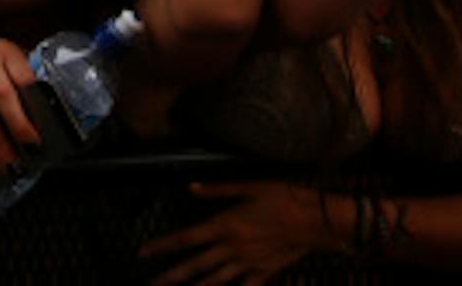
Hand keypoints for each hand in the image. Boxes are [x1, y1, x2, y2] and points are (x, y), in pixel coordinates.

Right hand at [0, 30, 41, 170]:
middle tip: (30, 151)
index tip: (41, 130)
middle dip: (18, 128)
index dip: (35, 107)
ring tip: (8, 164)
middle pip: (4, 97)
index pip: (24, 78)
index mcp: (4, 51)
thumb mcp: (0, 55)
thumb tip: (42, 114)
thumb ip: (18, 75)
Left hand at [142, 180, 330, 285]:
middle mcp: (233, 247)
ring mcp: (249, 263)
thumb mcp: (249, 186)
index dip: (163, 246)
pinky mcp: (265, 273)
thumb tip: (191, 188)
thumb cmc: (284, 197)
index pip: (186, 238)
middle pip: (195, 265)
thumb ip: (218, 190)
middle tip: (151, 284)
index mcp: (225, 225)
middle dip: (171, 276)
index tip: (143, 252)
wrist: (318, 220)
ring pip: (215, 281)